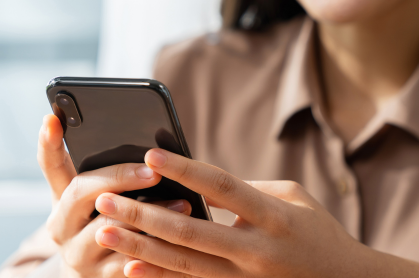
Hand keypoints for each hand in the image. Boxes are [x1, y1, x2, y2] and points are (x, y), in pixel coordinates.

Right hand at [38, 115, 191, 277]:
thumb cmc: (101, 227)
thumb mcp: (92, 201)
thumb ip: (104, 173)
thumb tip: (128, 139)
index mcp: (60, 202)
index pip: (51, 166)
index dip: (48, 142)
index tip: (52, 118)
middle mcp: (62, 228)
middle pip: (82, 193)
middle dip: (119, 177)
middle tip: (152, 170)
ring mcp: (79, 256)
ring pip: (111, 231)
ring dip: (150, 217)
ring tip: (182, 203)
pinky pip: (132, 266)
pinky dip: (160, 253)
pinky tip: (185, 242)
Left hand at [93, 148, 381, 277]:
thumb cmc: (317, 233)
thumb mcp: (291, 199)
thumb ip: (244, 189)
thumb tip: (195, 180)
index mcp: (273, 218)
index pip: (222, 188)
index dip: (185, 170)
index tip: (150, 154)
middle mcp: (256, 253)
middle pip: (190, 231)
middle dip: (143, 215)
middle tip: (104, 198)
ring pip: (182, 265)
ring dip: (139, 248)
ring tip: (104, 231)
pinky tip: (128, 270)